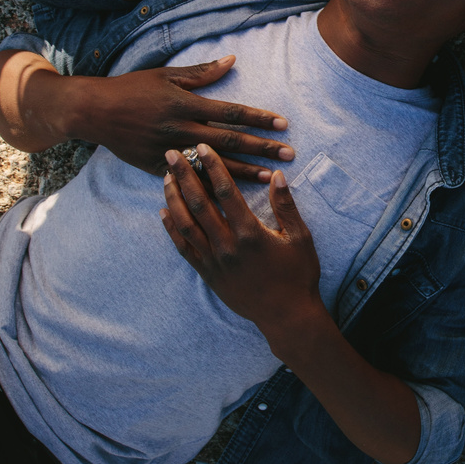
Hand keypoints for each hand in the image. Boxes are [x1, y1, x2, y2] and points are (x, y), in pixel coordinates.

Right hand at [63, 56, 293, 178]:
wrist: (95, 111)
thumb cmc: (133, 88)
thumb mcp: (167, 75)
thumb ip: (202, 72)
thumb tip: (233, 60)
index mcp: (186, 104)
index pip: (231, 112)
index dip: (258, 118)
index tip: (283, 124)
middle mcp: (181, 128)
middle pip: (230, 140)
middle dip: (261, 147)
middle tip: (289, 154)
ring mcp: (169, 150)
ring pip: (215, 164)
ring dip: (245, 171)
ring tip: (270, 176)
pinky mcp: (158, 167)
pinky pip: (191, 179)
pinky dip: (212, 185)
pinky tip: (233, 193)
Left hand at [161, 144, 323, 335]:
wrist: (287, 316)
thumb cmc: (298, 275)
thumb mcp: (300, 238)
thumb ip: (286, 206)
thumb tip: (276, 175)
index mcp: (250, 233)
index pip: (226, 192)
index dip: (213, 167)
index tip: (202, 147)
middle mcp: (227, 246)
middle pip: (199, 204)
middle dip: (183, 176)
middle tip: (172, 154)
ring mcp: (214, 261)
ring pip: (186, 224)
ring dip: (173, 198)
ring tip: (166, 177)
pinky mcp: (207, 274)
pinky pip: (183, 248)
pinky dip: (171, 228)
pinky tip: (164, 212)